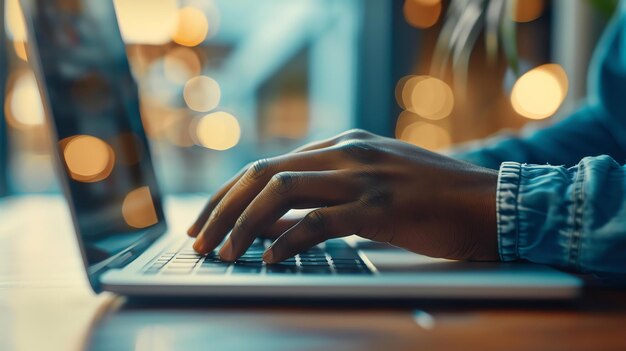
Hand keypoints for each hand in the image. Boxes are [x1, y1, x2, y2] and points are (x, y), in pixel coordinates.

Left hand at [188, 129, 498, 262]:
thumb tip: (270, 224)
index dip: (229, 194)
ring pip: (282, 192)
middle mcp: (346, 154)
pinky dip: (288, 240)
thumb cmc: (430, 200)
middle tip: (200, 239)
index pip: (267, 166)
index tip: (207, 220)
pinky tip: (271, 259)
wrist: (489, 202)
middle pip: (264, 174)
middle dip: (223, 208)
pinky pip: (321, 222)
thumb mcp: (370, 188)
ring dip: (245, 223)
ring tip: (225, 252)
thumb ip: (322, 199)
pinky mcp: (381, 206)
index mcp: (342, 146)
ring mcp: (363, 177)